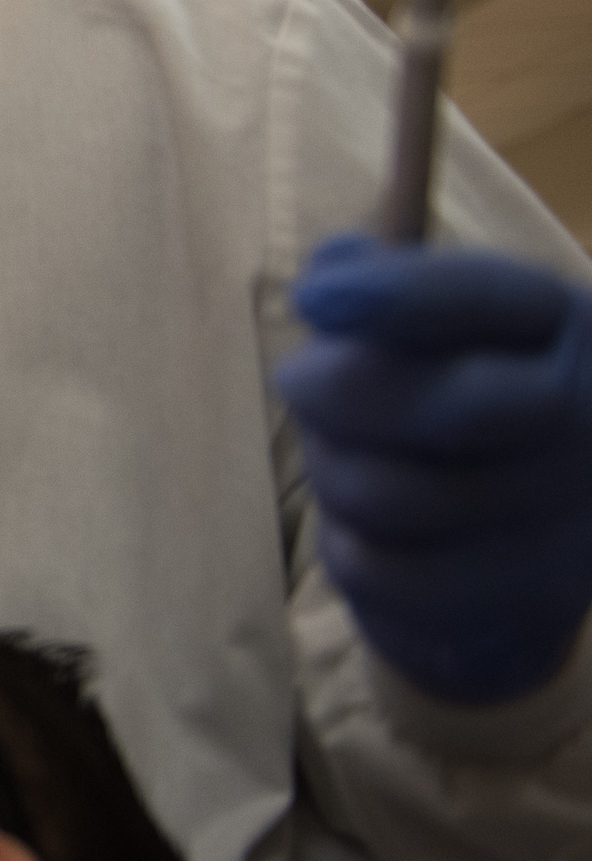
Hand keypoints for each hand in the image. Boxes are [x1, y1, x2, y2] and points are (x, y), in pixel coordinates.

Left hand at [278, 232, 591, 704]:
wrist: (527, 547)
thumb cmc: (460, 401)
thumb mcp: (436, 325)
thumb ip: (384, 284)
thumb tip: (336, 263)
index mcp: (562, 323)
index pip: (482, 301)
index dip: (394, 296)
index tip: (313, 296)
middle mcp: (586, 415)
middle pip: (442, 405)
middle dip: (338, 389)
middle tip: (298, 379)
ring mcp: (562, 517)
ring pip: (384, 492)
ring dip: (334, 470)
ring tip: (347, 457)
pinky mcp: (516, 596)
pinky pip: (379, 567)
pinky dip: (350, 544)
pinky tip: (371, 528)